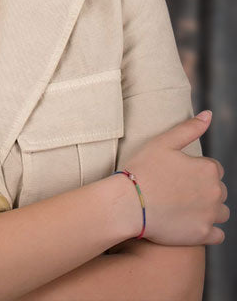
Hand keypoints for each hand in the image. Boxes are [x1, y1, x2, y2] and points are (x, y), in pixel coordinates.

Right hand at [123, 111, 228, 245]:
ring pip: (221, 212)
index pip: (213, 168)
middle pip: (218, 190)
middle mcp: (216, 192)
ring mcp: (211, 215)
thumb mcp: (163, 142)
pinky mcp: (203, 235)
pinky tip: (188, 223)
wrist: (128, 203)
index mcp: (208, 169)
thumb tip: (209, 114)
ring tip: (183, 206)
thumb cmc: (142, 169)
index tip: (177, 173)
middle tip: (176, 190)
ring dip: (208, 209)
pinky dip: (207, 229)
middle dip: (203, 189)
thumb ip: (189, 128)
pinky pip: (217, 234)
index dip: (195, 169)